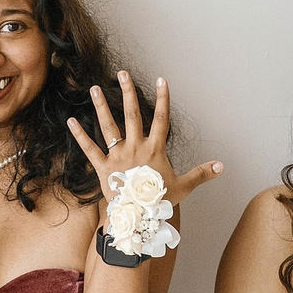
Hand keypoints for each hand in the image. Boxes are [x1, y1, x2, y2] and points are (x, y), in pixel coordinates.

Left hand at [67, 72, 223, 210]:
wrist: (139, 219)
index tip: (162, 80)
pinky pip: (89, 149)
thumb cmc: (160, 202)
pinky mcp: (102, 167)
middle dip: (128, 92)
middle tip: (122, 74)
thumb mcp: (184, 186)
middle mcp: (136, 148)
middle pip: (132, 114)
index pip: (161, 119)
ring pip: (109, 126)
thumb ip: (202, 173)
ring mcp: (118, 156)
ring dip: (101, 106)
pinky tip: (71, 120)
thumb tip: (222, 165)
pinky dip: (79, 135)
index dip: (163, 98)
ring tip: (94, 88)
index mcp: (155, 150)